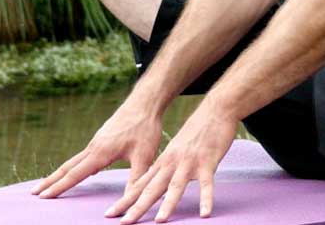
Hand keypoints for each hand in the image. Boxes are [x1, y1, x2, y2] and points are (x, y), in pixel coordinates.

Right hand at [33, 99, 162, 197]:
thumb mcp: (144, 157)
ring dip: (59, 174)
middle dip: (50, 181)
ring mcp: (95, 142)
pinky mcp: (101, 139)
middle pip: (67, 167)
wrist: (143, 103)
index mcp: (100, 153)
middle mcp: (93, 147)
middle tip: (34, 192)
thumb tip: (131, 201)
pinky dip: (72, 166)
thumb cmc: (145, 128)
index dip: (60, 187)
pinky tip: (75, 171)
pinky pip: (82, 156)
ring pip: (73, 161)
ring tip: (48, 184)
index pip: (75, 174)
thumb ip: (136, 180)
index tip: (44, 196)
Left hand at [107, 105, 238, 222]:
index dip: (125, 200)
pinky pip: (207, 184)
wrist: (214, 110)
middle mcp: (171, 163)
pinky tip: (205, 213)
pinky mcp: (207, 162)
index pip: (139, 185)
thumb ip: (166, 168)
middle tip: (123, 222)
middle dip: (136, 207)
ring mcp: (189, 163)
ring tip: (159, 221)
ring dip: (167, 204)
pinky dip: (206, 199)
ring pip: (176, 186)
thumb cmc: (196, 132)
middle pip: (151, 189)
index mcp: (162, 162)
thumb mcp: (175, 150)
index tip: (110, 214)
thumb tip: (155, 183)